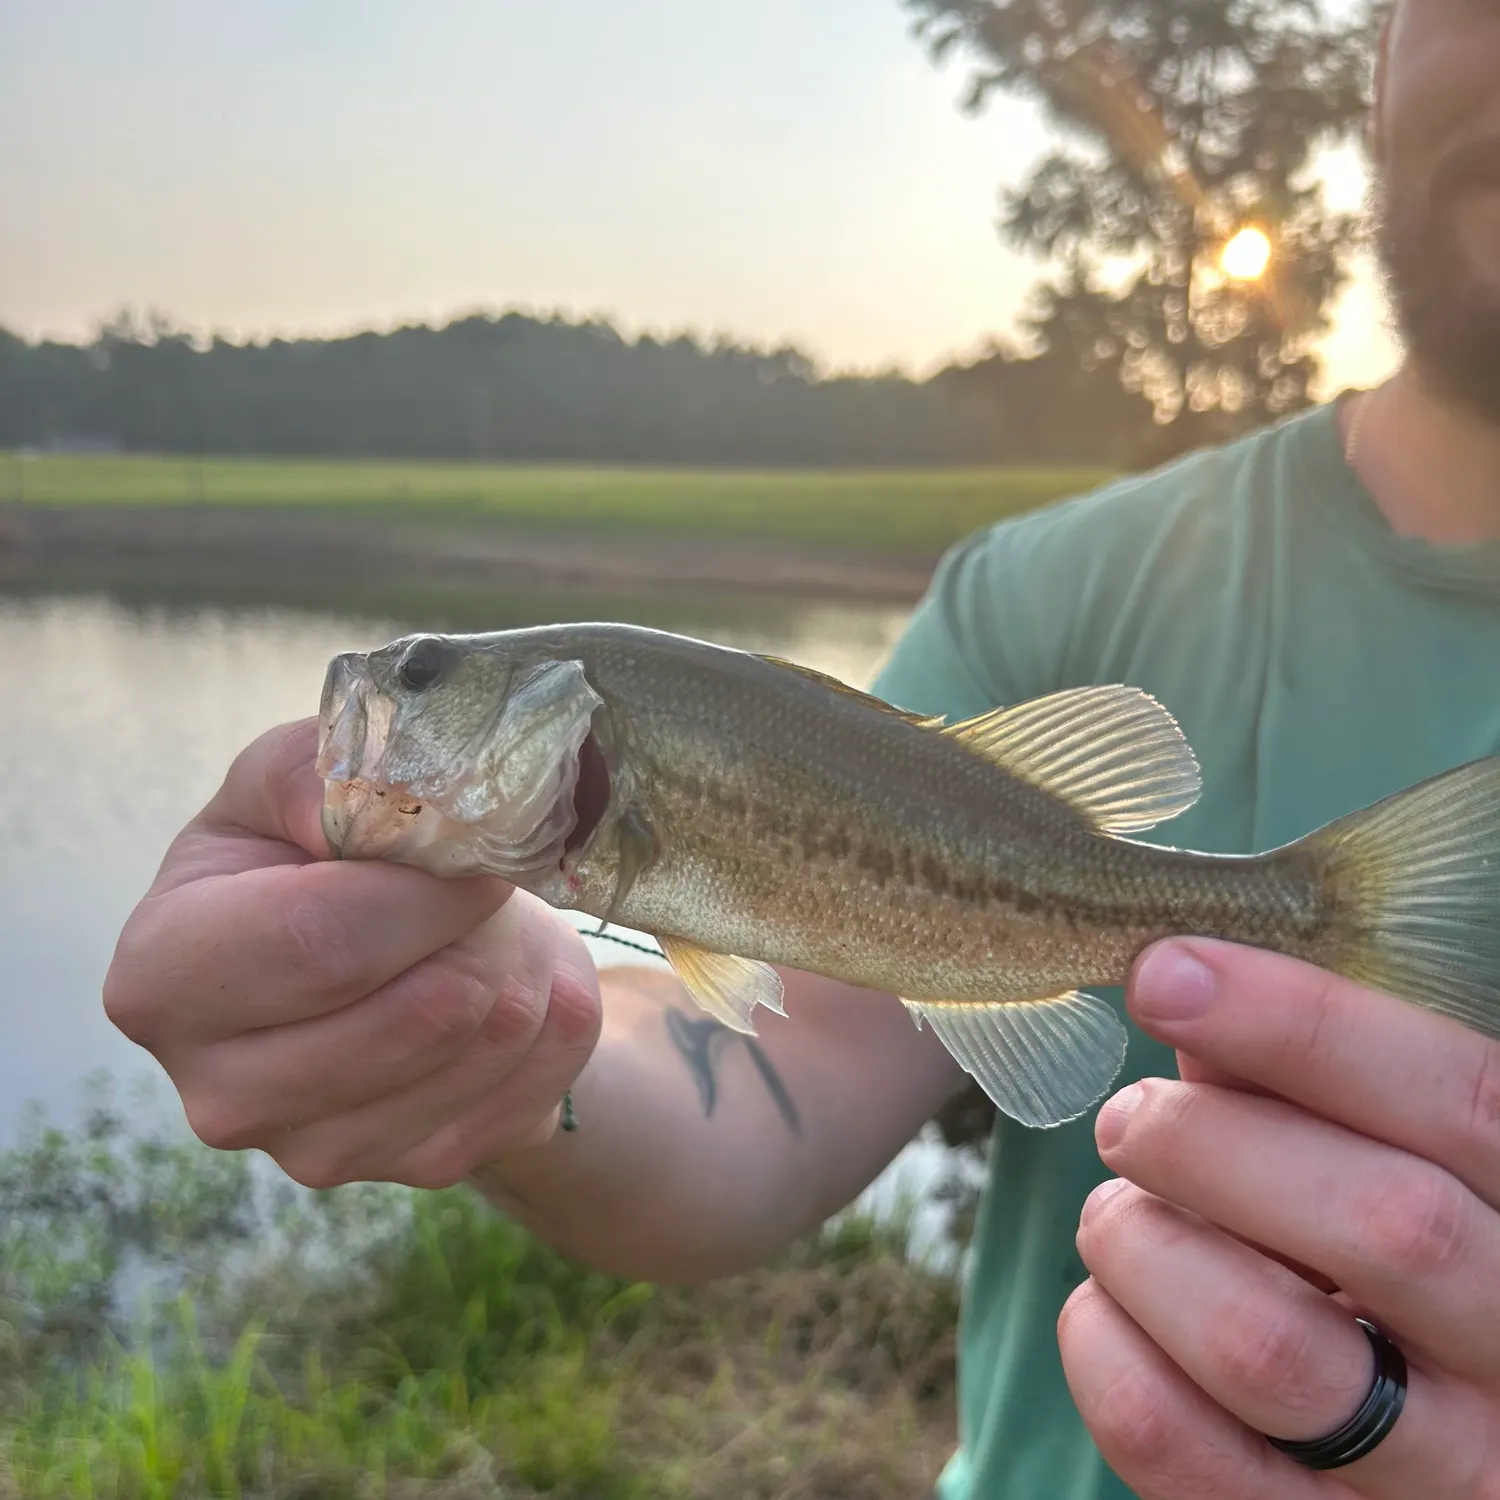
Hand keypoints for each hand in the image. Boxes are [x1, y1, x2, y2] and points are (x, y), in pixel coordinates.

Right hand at [103, 720, 600, 1189]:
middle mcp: (220, 1087)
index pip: (321, 944)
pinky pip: (530, 1084)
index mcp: (163, 975)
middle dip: (482, 929)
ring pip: (484, 1042)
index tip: (475, 848)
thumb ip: (313, 773)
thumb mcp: (292, 783)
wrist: (387, 955)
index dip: (425, 891)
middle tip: (485, 885)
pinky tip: (520, 985)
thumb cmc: (318, 854)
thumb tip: (365, 805)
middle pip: (419, 1009)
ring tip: (490, 931)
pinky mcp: (411, 1168)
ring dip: (522, 965)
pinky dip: (552, 1019)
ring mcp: (316, 1148)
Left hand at [1059, 939, 1499, 1498]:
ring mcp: (1448, 1474)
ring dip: (1147, 1246)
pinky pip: (1186, 1452)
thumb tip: (1189, 996)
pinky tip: (1104, 1311)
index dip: (1305, 1025)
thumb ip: (1313, 1088)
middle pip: (1383, 1223)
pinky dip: (1108, 1355)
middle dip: (1210, 1140)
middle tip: (1130, 1120)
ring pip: (1270, 1346)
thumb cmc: (1394, 1265)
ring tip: (1118, 1216)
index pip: (1463, 1103)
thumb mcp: (1397, 1163)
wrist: (1439, 1439)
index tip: (1166, 975)